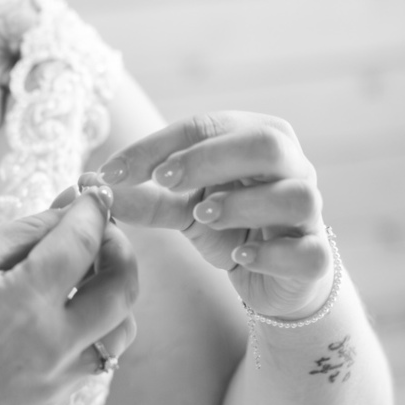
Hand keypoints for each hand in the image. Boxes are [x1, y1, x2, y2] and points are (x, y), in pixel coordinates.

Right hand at [0, 191, 137, 404]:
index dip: (92, 209)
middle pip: (123, 290)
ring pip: (120, 331)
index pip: (83, 243)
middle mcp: (52, 348)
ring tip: (83, 272)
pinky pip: (94, 357)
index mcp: (24, 305)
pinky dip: (93, 327)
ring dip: (113, 294)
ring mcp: (54, 381)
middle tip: (97, 229)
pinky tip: (60, 309)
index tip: (93, 191)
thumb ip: (23, 233)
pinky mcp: (48, 400)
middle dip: (119, 249)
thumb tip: (67, 212)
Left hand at [99, 112, 331, 318]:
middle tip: (164, 179)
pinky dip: (271, 252)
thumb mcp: (179, 208)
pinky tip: (239, 255)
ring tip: (203, 217)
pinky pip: (306, 250)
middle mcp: (292, 166)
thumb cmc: (228, 226)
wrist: (274, 278)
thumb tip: (86, 185)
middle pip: (264, 143)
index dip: (157, 145)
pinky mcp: (318, 256)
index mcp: (255, 139)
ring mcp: (312, 211)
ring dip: (243, 203)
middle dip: (210, 158)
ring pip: (295, 194)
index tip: (112, 172)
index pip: (206, 127)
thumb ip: (141, 197)